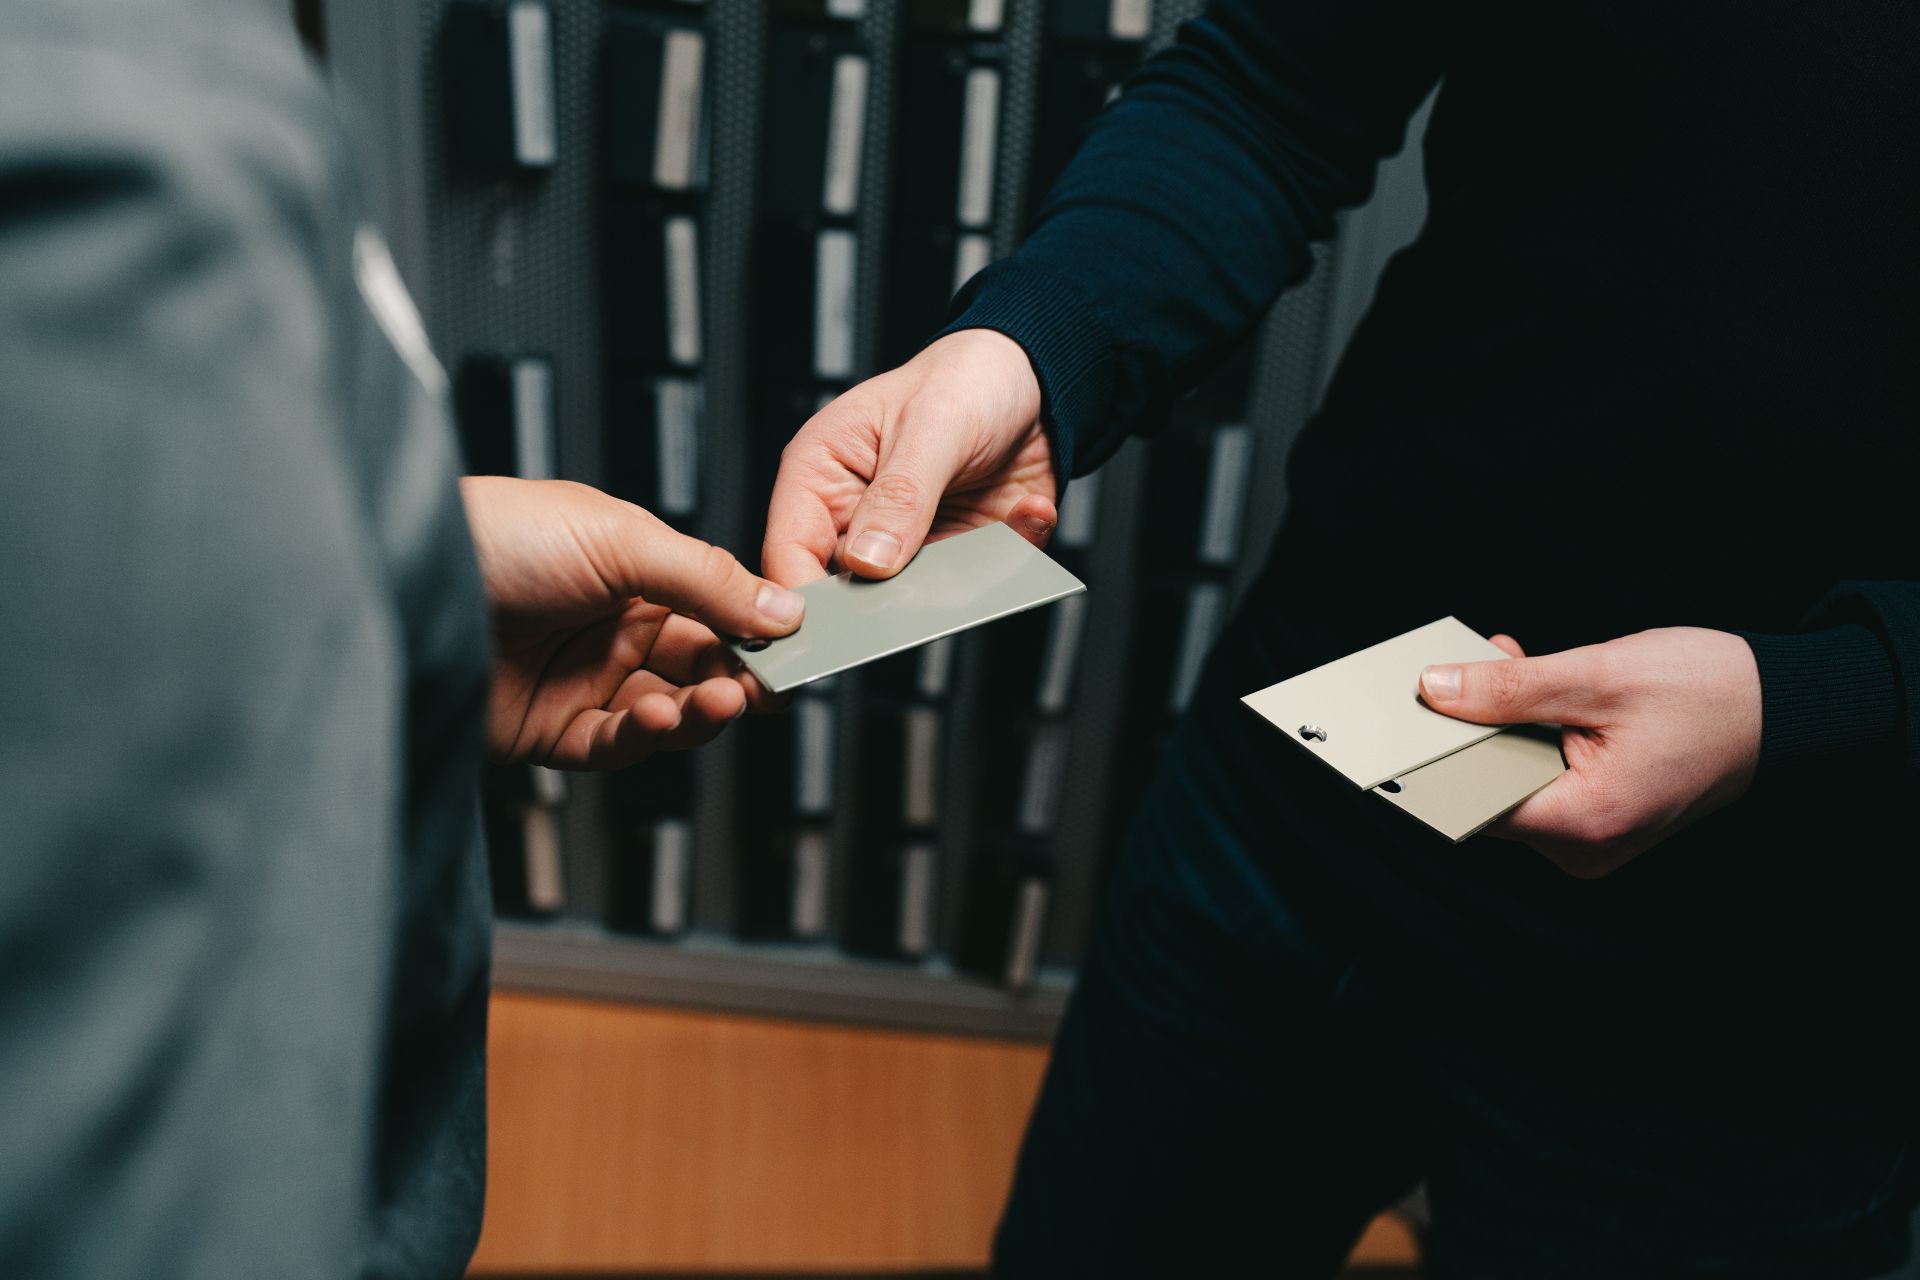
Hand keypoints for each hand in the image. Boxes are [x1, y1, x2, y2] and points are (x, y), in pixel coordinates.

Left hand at [461, 477, 803, 768]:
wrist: (402, 582)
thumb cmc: (497, 534)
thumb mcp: (620, 540)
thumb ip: (708, 579)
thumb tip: (784, 609)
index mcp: (633, 571)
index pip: (717, 608)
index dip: (759, 630)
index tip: (801, 646)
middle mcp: (610, 627)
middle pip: (701, 665)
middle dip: (740, 677)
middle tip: (771, 685)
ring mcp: (580, 680)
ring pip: (669, 711)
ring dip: (702, 710)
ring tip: (723, 700)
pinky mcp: (548, 731)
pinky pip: (616, 745)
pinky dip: (647, 738)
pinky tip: (662, 717)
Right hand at [763, 328, 1058, 585]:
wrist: (1033, 380)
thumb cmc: (963, 380)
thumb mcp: (930, 425)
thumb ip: (900, 495)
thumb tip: (868, 562)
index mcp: (821, 474)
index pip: (790, 549)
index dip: (803, 595)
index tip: (834, 625)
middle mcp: (858, 516)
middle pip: (847, 591)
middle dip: (889, 601)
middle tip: (927, 594)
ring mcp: (908, 543)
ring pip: (915, 599)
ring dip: (960, 582)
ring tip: (993, 539)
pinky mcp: (958, 555)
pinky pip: (979, 583)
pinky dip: (1011, 556)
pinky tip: (1028, 513)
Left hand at [1417, 627, 1761, 877]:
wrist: (1783, 708)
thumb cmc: (1708, 693)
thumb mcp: (1599, 675)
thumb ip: (1511, 688)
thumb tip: (1436, 690)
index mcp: (1583, 823)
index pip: (1472, 801)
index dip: (1432, 757)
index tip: (1401, 718)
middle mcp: (1582, 846)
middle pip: (1486, 789)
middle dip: (1467, 727)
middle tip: (1460, 666)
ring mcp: (1589, 835)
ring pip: (1509, 777)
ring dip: (1497, 722)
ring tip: (1503, 664)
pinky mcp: (1595, 813)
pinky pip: (1537, 775)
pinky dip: (1525, 731)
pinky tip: (1527, 682)